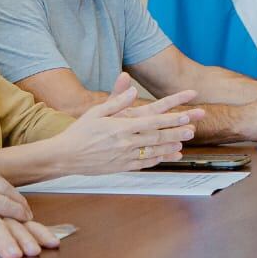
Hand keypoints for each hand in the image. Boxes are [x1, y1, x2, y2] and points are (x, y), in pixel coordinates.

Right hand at [51, 73, 199, 172]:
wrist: (64, 156)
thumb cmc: (80, 131)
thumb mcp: (96, 111)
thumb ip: (116, 101)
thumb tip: (133, 90)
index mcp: (121, 127)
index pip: (152, 122)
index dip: (171, 120)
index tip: (185, 116)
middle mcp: (125, 143)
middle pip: (157, 137)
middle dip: (176, 133)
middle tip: (192, 130)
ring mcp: (124, 157)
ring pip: (153, 152)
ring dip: (170, 148)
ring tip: (184, 144)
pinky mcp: (121, 167)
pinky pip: (144, 164)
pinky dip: (158, 160)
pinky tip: (167, 156)